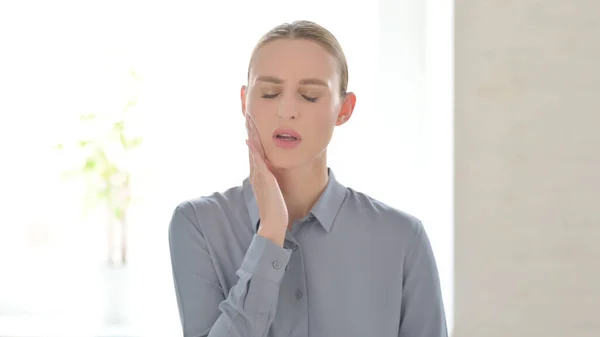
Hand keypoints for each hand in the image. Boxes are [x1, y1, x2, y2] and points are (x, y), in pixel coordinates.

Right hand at [245, 112, 287, 245]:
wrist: (273, 222)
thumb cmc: (275, 207)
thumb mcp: (273, 188)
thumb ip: (270, 177)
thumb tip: (270, 169)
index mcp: (258, 173)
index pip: (255, 150)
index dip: (253, 135)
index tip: (252, 122)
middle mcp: (256, 172)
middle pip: (251, 146)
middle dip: (250, 129)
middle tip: (248, 113)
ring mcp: (258, 175)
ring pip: (253, 150)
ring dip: (251, 134)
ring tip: (248, 119)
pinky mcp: (264, 179)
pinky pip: (258, 162)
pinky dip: (254, 151)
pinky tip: (251, 141)